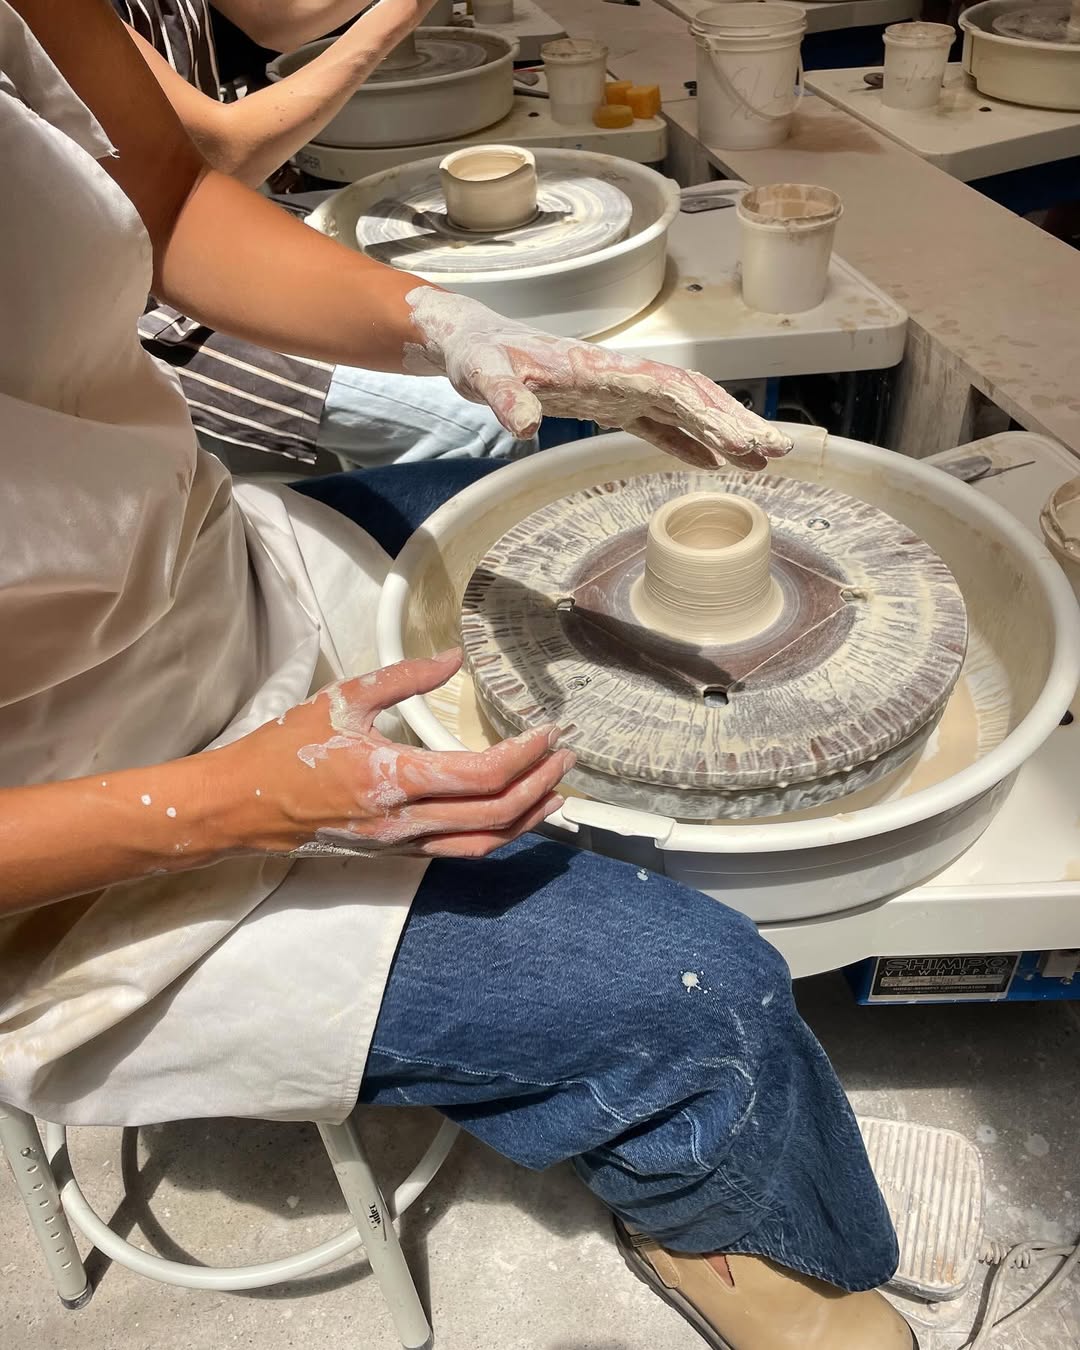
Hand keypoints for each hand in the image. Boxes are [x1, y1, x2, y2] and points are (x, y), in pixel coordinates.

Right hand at [221, 650, 572, 859]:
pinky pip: (462, 850)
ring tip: (557, 789)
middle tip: (567, 756)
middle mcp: (405, 821)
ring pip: (486, 841)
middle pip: (497, 813)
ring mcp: (403, 845)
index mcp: (393, 777)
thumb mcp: (343, 698)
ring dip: (530, 817)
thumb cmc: (285, 750)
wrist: (242, 808)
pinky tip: (516, 812)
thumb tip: (454, 658)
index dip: (526, 755)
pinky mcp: (397, 854)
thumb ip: (404, 677)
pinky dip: (499, 832)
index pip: (482, 775)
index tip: (549, 730)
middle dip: (542, 784)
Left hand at [402, 288, 792, 470]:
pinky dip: (687, 442)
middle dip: (736, 422)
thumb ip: (503, 397)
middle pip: (693, 396)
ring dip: (723, 432)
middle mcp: (622, 376)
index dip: (711, 413)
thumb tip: (522, 426)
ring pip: (684, 410)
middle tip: (779, 451)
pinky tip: (713, 464)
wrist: (471, 343)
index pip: (671, 389)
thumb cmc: (479, 354)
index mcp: (604, 368)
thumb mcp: (483, 375)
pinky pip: (658, 425)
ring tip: (763, 462)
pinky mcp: (608, 405)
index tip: (743, 438)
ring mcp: (619, 391)